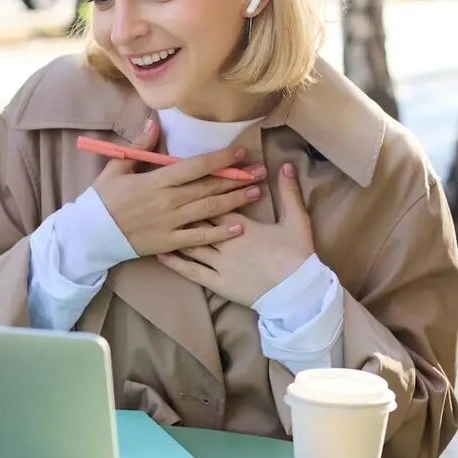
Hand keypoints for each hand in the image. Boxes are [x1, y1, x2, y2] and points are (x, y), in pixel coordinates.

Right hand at [93, 116, 266, 256]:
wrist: (90, 234)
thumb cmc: (103, 199)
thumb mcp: (118, 167)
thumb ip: (140, 146)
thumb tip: (154, 122)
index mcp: (157, 180)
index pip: (196, 166)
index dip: (220, 160)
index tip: (240, 154)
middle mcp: (168, 200)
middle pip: (209, 187)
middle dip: (236, 179)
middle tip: (260, 173)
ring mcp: (170, 223)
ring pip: (209, 210)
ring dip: (234, 201)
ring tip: (255, 194)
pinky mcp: (169, 242)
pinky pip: (199, 238)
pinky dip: (219, 233)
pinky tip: (238, 228)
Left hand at [156, 162, 314, 306]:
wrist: (297, 292)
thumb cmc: (297, 255)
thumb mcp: (297, 220)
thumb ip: (289, 192)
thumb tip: (286, 165)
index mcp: (242, 225)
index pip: (216, 202)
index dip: (204, 191)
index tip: (191, 181)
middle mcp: (225, 242)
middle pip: (198, 220)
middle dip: (184, 209)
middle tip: (167, 198)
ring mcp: (219, 264)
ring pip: (191, 243)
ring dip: (176, 232)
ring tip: (159, 222)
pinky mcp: (217, 283)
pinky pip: (191, 271)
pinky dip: (175, 262)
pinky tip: (161, 254)